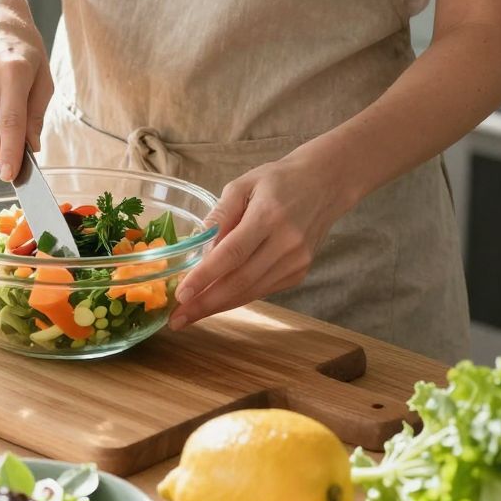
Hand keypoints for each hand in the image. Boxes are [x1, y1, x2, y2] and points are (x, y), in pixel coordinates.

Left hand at [169, 144, 347, 327]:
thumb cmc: (278, 181)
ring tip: (188, 315)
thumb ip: (219, 214)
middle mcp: (286, 243)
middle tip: (176, 319)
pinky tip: (215, 301)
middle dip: (205, 303)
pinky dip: (236, 298)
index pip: (232, 253)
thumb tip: (197, 245)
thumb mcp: (243, 184)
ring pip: (250, 292)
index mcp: (269, 216)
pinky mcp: (300, 273)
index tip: (181, 295)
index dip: (205, 277)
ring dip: (217, 306)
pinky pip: (261, 290)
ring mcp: (296, 262)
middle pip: (240, 281)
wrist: (324, 186)